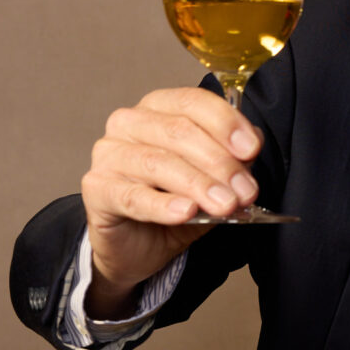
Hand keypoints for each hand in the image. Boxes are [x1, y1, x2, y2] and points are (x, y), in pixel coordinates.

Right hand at [80, 87, 263, 316]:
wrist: (137, 246)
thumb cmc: (173, 202)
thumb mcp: (212, 179)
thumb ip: (231, 160)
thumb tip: (252, 146)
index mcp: (158, 108)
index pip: (193, 103)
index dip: (226, 123)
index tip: (251, 149)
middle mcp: (129, 122)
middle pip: (179, 132)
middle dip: (219, 162)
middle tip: (244, 190)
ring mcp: (108, 153)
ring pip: (158, 162)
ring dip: (198, 184)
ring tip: (224, 204)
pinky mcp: (96, 188)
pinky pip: (132, 195)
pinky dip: (163, 204)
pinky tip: (185, 212)